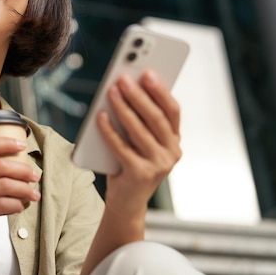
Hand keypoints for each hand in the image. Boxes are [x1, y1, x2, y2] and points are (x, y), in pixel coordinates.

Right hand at [0, 137, 39, 260]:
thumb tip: (3, 173)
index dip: (5, 142)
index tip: (20, 144)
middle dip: (22, 169)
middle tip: (34, 175)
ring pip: (4, 185)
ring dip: (24, 189)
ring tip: (33, 194)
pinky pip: (1, 205)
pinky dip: (15, 205)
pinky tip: (19, 207)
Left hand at [97, 70, 181, 217]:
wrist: (127, 202)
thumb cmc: (130, 164)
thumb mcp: (140, 142)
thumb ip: (139, 121)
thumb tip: (124, 89)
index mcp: (174, 140)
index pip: (172, 110)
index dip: (160, 90)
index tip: (147, 71)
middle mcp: (172, 152)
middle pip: (155, 118)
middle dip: (138, 95)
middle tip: (123, 78)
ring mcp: (158, 165)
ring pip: (139, 130)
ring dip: (123, 107)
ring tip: (111, 91)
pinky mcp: (140, 174)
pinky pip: (121, 146)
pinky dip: (109, 129)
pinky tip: (100, 115)